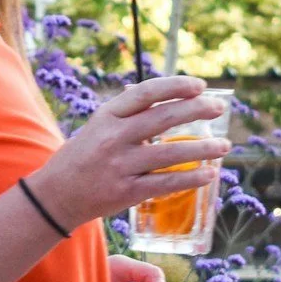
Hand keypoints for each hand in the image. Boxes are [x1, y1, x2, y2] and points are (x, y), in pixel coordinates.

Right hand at [28, 75, 231, 231]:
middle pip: (162, 119)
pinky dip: (190, 179)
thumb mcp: (98, 125)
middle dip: (196, 110)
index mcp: (107, 115)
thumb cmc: (82, 156)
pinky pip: (165, 183)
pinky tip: (209, 174)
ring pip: (169, 153)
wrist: (55, 196)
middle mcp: (113, 137)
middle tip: (219, 108)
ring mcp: (120, 165)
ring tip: (225, 145)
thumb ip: (127, 111)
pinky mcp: (126, 192)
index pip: (146, 93)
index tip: (200, 85)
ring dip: (203, 148)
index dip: (175, 86)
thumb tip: (161, 92)